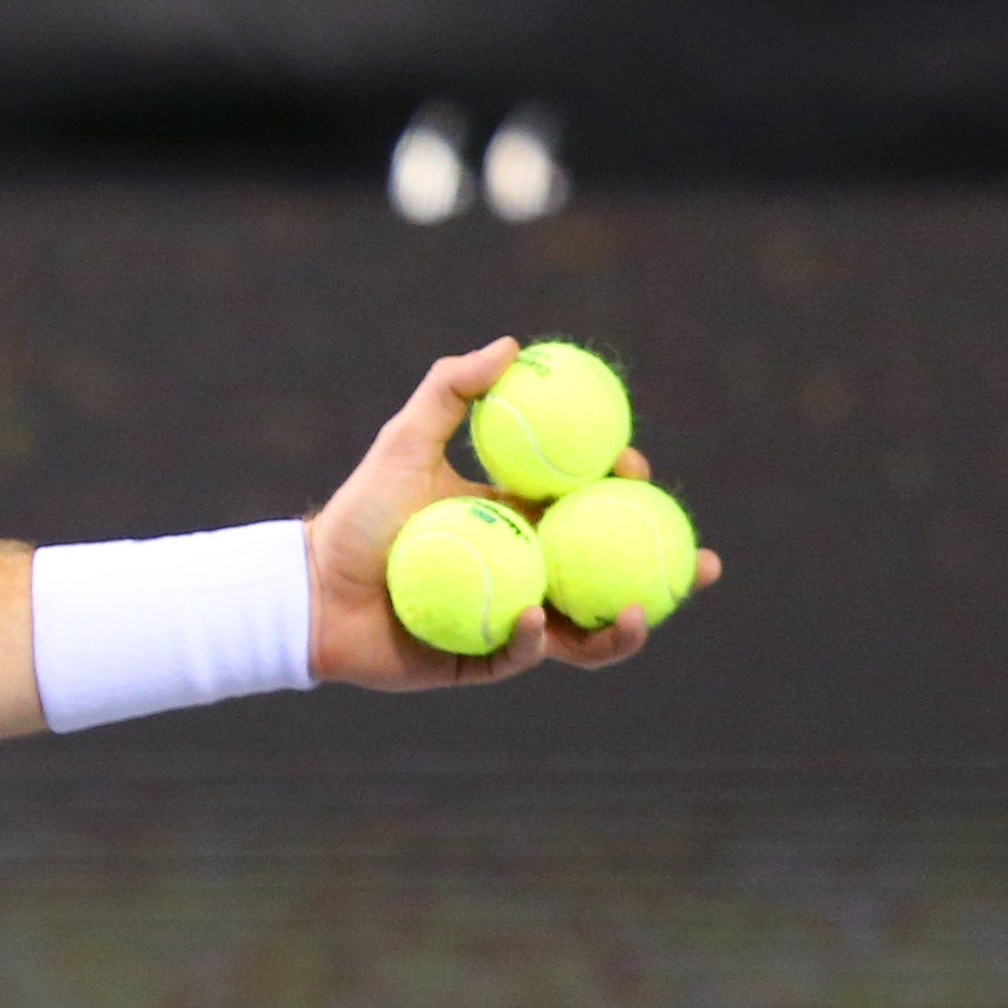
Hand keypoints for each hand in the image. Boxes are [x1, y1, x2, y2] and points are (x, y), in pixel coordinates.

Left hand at [305, 337, 724, 690]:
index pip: (589, 506)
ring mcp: (508, 619)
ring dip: (621, 628)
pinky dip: (533, 638)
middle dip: (667, 573)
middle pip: (610, 574)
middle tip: (699, 561)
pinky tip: (534, 616)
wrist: (308, 588)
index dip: (626, 491)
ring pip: (583, 630)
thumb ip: (452, 390)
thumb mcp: (405, 441)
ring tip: (638, 611)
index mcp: (516, 520)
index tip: (637, 468)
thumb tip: (514, 346)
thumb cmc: (357, 513)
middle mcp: (524, 570)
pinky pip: (520, 655)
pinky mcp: (480, 661)